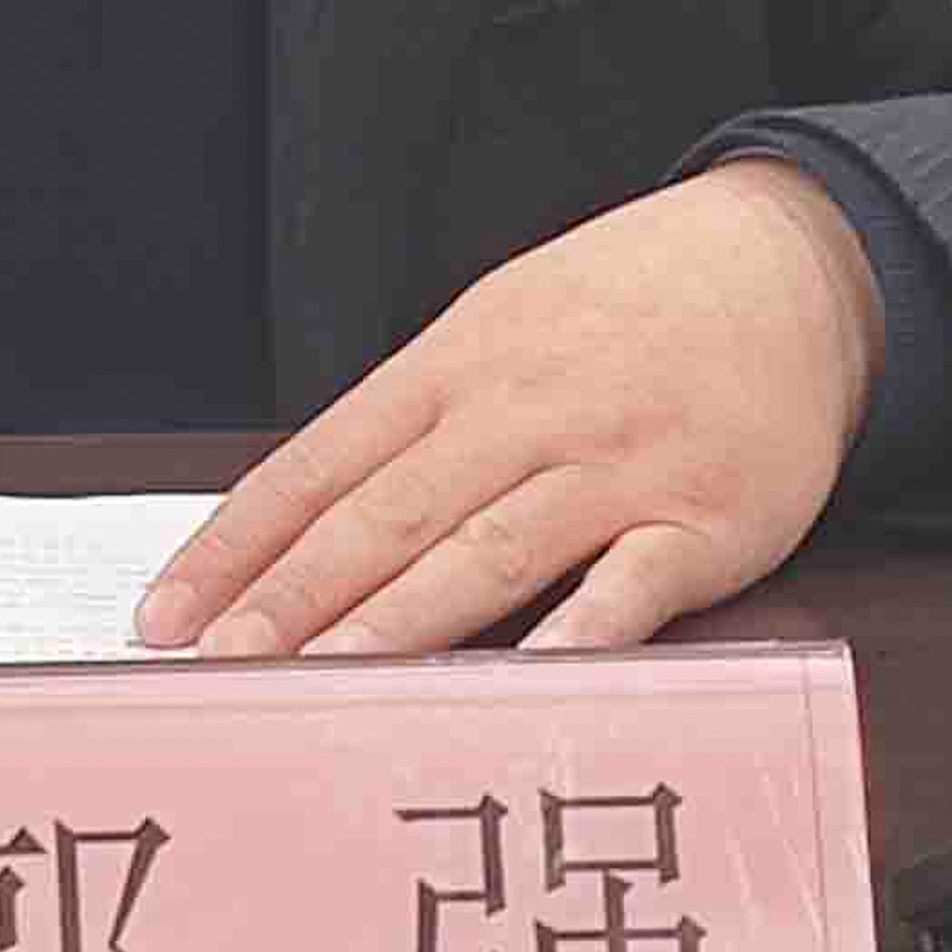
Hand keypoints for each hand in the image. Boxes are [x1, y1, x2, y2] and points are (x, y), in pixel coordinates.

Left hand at [131, 159, 886, 657]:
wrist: (784, 265)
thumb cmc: (624, 311)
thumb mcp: (500, 330)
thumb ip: (417, 425)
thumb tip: (304, 523)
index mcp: (454, 366)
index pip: (319, 464)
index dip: (238, 544)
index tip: (167, 614)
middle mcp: (519, 411)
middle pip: (386, 514)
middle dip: (294, 599)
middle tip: (220, 667)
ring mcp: (610, 465)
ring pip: (489, 550)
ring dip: (403, 623)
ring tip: (328, 686)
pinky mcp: (703, 514)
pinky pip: (634, 581)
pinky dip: (584, 628)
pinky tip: (537, 675)